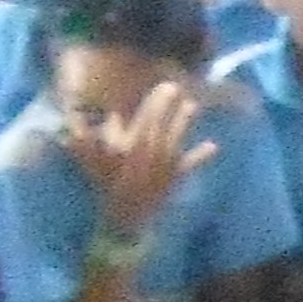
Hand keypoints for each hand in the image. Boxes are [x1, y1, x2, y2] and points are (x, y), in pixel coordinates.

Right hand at [72, 79, 210, 243]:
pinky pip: (191, 163)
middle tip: (175, 86)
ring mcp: (168, 161)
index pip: (149, 115)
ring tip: (192, 104)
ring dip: (186, 119)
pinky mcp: (176, 175)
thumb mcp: (94, 161)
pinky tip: (213, 145)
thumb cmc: (106, 185)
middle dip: (170, 104)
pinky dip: (202, 154)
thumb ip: (89, 138)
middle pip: (165, 121)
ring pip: (179, 135)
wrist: (125, 215)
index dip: (158, 100)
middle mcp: (155, 147)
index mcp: (136, 142)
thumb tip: (89, 116)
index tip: (164, 85)